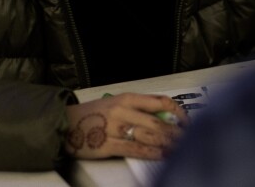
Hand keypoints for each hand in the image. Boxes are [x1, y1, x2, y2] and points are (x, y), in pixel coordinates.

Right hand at [64, 93, 186, 159]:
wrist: (66, 123)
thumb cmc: (92, 114)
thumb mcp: (116, 103)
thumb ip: (138, 108)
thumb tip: (164, 116)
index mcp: (126, 98)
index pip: (159, 101)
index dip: (177, 111)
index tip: (186, 120)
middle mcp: (123, 111)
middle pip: (157, 122)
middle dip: (176, 132)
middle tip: (189, 138)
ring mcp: (115, 128)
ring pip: (149, 135)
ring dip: (168, 143)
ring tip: (180, 148)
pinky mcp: (108, 144)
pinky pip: (136, 148)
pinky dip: (152, 152)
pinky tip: (162, 155)